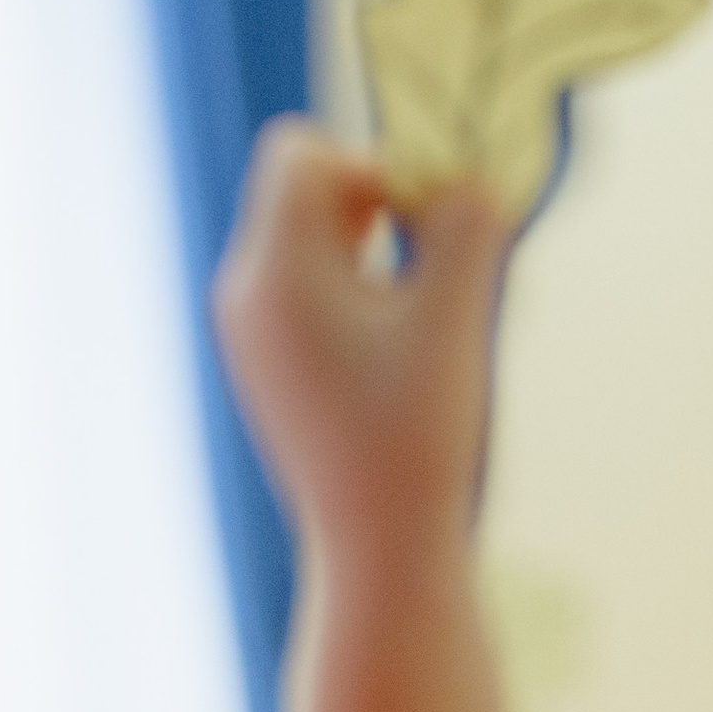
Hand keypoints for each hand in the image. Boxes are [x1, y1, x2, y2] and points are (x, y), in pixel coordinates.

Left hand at [216, 121, 509, 562]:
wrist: (377, 556)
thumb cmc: (415, 442)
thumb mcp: (455, 318)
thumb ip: (467, 223)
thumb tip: (469, 173)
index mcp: (272, 274)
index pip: (300, 155)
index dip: (371, 163)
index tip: (425, 219)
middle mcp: (243, 297)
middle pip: (303, 193)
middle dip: (374, 206)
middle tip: (431, 263)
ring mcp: (249, 337)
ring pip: (308, 242)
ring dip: (372, 252)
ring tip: (417, 319)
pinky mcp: (268, 369)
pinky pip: (307, 292)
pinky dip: (356, 295)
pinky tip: (395, 352)